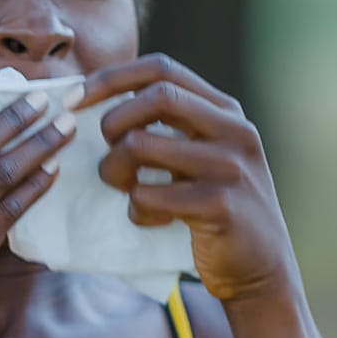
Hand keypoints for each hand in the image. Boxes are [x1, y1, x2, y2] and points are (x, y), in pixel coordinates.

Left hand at [66, 53, 296, 303]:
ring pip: (141, 144)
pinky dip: (136, 209)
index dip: (111, 77)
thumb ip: (170, 126)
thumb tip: (98, 102)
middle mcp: (234, 130)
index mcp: (225, 110)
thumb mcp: (202, 155)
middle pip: (155, 96)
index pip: (162, 68)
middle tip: (105, 152)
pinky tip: (149, 219)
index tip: (74, 99)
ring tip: (123, 189)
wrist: (262, 269)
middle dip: (113, 121)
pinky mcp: (220, 206)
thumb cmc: (214, 207)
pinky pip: (148, 195)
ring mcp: (230, 167)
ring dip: (114, 169)